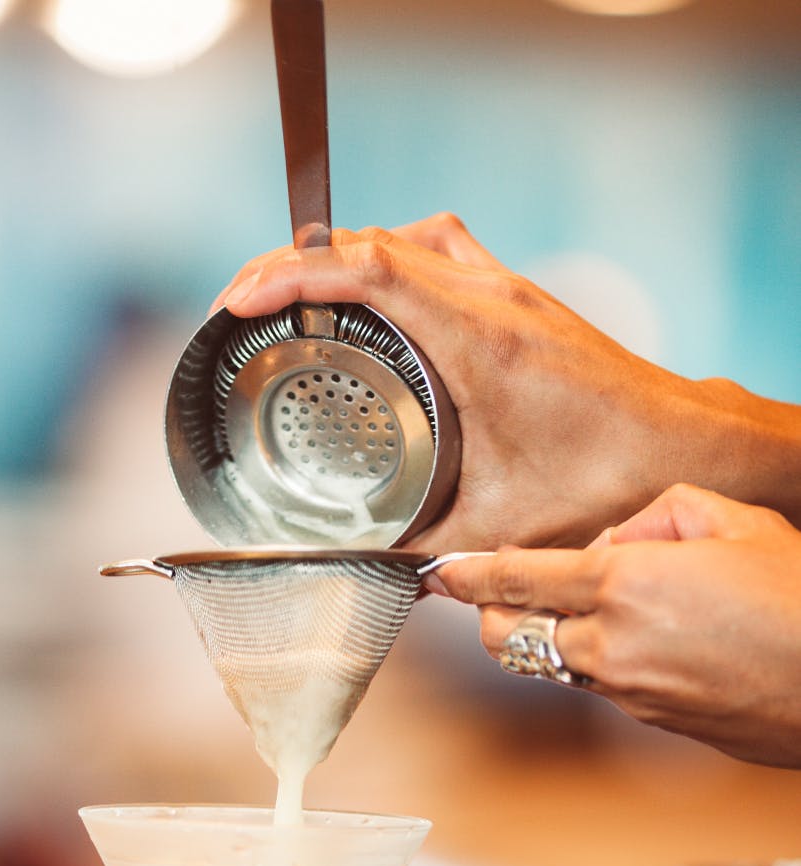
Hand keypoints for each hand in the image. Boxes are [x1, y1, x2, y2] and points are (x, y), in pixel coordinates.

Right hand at [218, 214, 800, 551]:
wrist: (683, 444)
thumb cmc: (607, 475)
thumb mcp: (504, 522)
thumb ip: (428, 550)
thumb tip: (368, 571)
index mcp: (479, 340)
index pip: (369, 270)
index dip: (292, 275)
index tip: (240, 301)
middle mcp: (492, 298)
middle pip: (375, 241)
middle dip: (297, 262)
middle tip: (246, 301)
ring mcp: (509, 289)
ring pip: (408, 236)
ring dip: (345, 251)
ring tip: (296, 289)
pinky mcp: (520, 299)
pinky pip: (440, 250)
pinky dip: (391, 259)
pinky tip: (374, 297)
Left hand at [426, 484, 800, 767]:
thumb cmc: (800, 598)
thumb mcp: (735, 520)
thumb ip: (658, 514)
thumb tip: (616, 537)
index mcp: (624, 583)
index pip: (515, 579)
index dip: (467, 575)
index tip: (440, 572)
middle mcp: (611, 644)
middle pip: (507, 636)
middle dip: (492, 612)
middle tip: (507, 590)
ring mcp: (628, 692)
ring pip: (549, 665)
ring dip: (547, 637)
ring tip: (594, 610)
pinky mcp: (651, 720)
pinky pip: (598, 685)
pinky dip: (596, 660)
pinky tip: (647, 640)